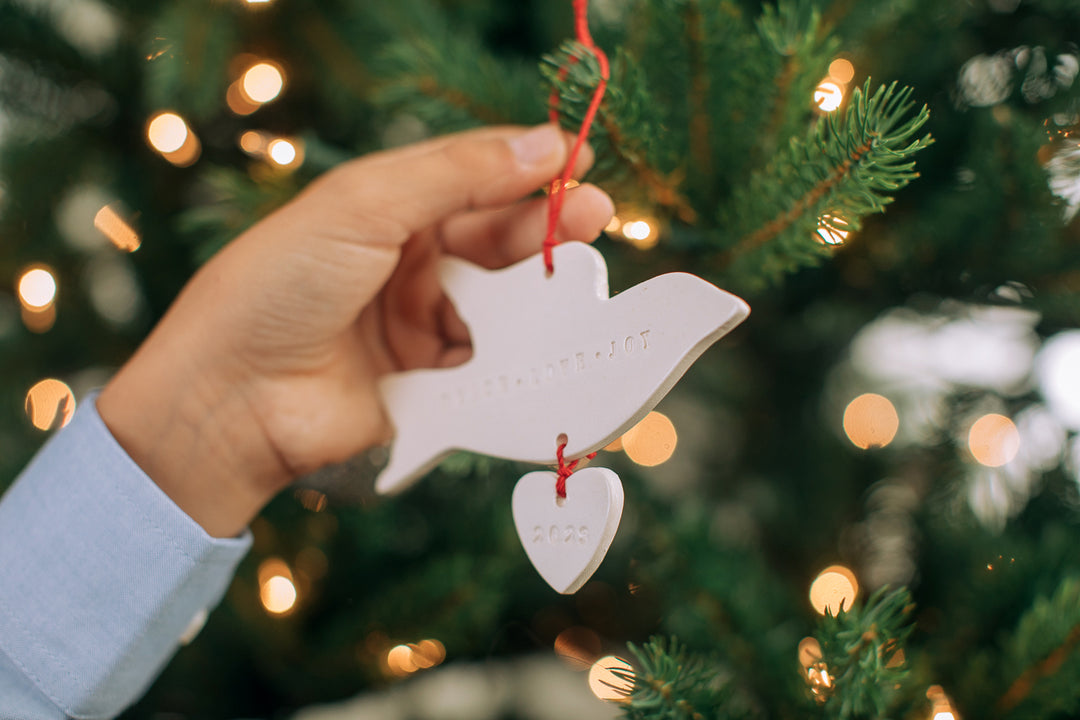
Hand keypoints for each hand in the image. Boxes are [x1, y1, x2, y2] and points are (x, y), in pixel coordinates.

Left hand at [97, 124, 614, 536]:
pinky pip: (493, 364)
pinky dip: (522, 353)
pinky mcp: (433, 386)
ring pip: (502, 301)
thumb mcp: (363, 205)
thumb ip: (456, 173)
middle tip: (596, 216)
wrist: (230, 399)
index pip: (472, 176)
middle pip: (495, 237)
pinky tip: (548, 339)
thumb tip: (544, 143)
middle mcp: (409, 263)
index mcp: (387, 208)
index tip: (580, 162)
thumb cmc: (279, 285)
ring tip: (575, 282)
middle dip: (546, 227)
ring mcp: (421, 325)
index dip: (526, 168)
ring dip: (539, 291)